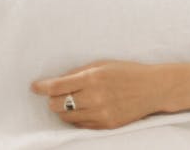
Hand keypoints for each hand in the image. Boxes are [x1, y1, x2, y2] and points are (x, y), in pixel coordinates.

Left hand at [31, 59, 182, 128]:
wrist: (154, 88)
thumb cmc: (129, 72)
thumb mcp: (104, 65)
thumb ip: (80, 72)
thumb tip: (57, 81)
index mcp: (94, 78)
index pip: (58, 86)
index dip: (42, 87)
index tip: (35, 87)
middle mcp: (95, 97)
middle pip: (57, 104)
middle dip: (53, 99)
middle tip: (58, 94)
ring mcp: (100, 113)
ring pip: (66, 116)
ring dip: (64, 109)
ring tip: (72, 101)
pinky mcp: (105, 125)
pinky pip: (80, 124)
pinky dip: (77, 117)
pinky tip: (85, 109)